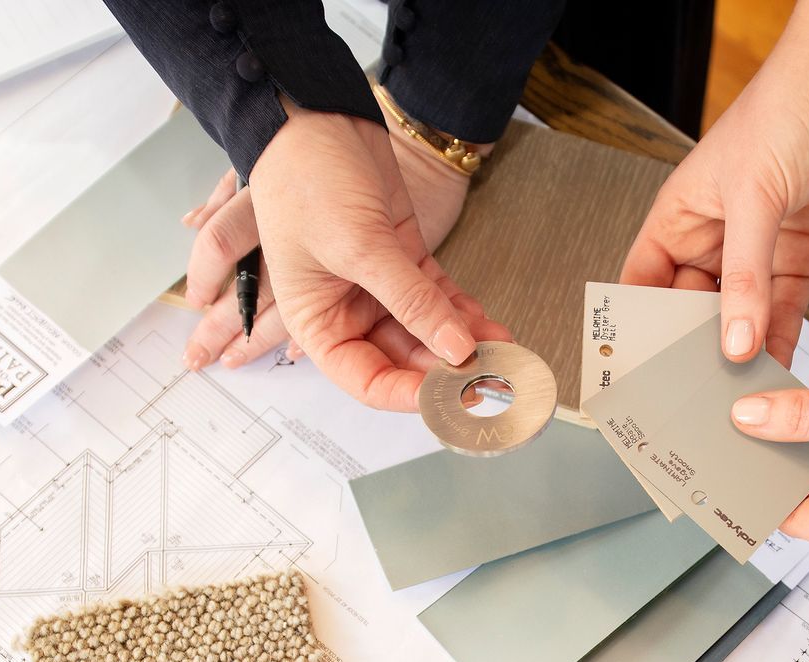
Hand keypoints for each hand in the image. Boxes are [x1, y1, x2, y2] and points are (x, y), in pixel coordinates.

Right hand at [176, 104, 502, 409]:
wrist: (316, 115)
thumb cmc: (304, 178)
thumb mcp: (358, 246)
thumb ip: (410, 300)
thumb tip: (453, 346)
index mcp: (317, 322)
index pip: (366, 380)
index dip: (410, 394)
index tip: (451, 398)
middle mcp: (347, 311)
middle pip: (404, 360)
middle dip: (447, 370)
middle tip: (491, 378)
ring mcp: (379, 287)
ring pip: (428, 331)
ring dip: (465, 343)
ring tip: (503, 353)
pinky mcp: (404, 260)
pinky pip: (439, 299)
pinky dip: (465, 313)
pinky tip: (492, 326)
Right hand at [622, 6, 808, 365]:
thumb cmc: (785, 112)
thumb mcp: (753, 198)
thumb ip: (744, 277)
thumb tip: (734, 341)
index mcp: (679, 217)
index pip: (645, 283)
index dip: (638, 326)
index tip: (637, 369)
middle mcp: (714, 239)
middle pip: (691, 310)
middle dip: (692, 350)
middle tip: (693, 393)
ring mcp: (757, 254)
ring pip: (739, 319)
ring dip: (739, 354)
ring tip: (735, 393)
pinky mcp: (798, 261)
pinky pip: (783, 315)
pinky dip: (779, 344)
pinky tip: (775, 371)